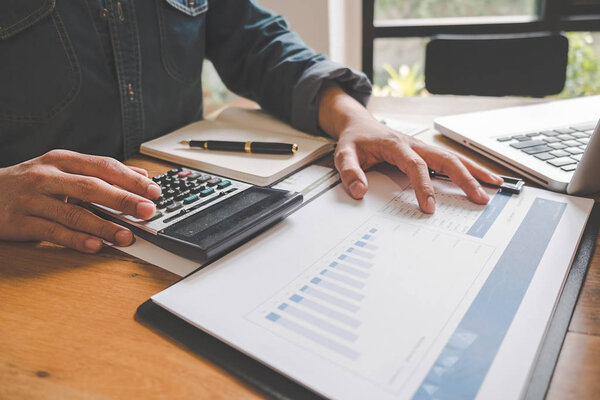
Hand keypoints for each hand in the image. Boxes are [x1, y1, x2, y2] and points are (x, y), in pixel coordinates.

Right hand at [0, 150, 161, 252]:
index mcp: (61, 160)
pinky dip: (75, 240)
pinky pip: (52, 232)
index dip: (131, 179)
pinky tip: (95, 246)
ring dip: (103, 225)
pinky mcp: (20, 222)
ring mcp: (32, 199)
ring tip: (126, 236)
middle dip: (123, 200)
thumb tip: (140, 175)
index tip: (154, 191)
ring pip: (73, 213)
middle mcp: (47, 176)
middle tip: (147, 211)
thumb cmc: (29, 183)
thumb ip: (100, 172)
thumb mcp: (62, 169)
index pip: (103, 166)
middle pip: (91, 187)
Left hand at [334, 117, 502, 212]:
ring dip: (475, 171)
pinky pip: (450, 160)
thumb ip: (349, 172)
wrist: (359, 125)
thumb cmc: (355, 140)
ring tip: (496, 185)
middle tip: (480, 197)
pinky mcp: (426, 153)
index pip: (415, 166)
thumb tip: (359, 191)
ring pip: (454, 157)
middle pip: (446, 159)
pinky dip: (469, 169)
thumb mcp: (343, 154)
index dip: (424, 186)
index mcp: (396, 145)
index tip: (429, 207)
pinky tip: (483, 179)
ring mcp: (422, 148)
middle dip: (465, 178)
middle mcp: (414, 144)